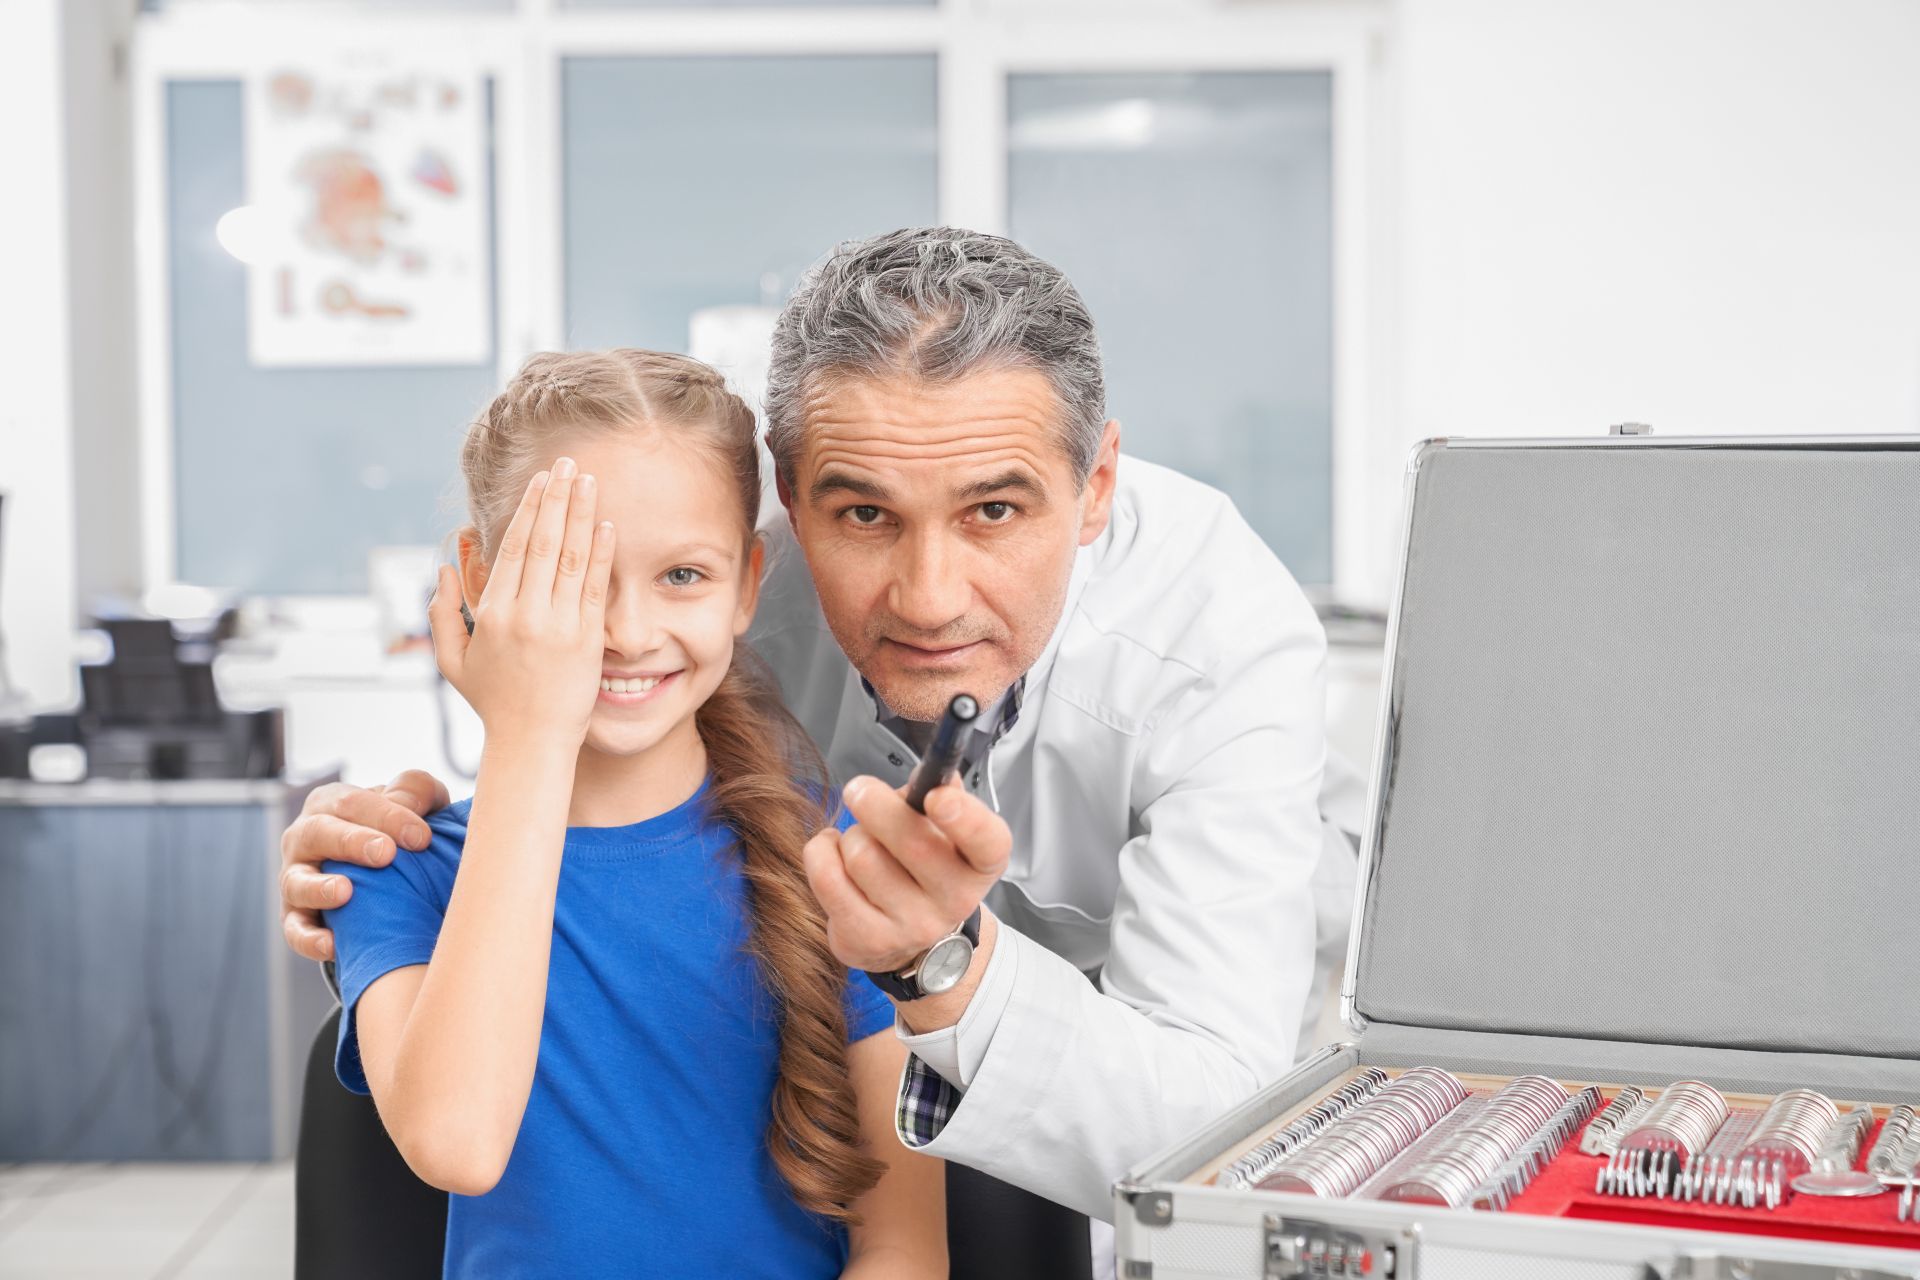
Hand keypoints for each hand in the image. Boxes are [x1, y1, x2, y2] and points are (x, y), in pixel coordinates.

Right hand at [280, 770, 448, 961]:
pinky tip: (334, 944)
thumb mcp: (416, 803)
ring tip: (346, 891)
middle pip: (318, 833)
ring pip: (297, 882)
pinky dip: (310, 938)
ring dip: (319, 888)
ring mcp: (295, 878)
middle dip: (351, 842)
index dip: (387, 816)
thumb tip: (407, 804)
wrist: (389, 872)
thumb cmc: (401, 829)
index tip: (422, 837)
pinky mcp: (296, 917)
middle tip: (386, 854)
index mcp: (331, 803)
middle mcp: (304, 837)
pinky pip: (295, 930)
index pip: (352, 803)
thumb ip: (414, 790)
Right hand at [429, 458, 614, 746]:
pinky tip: (607, 525)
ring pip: (571, 558)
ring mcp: (560, 627)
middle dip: (557, 499)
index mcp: (493, 614)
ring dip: (582, 515)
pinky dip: (601, 554)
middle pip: (544, 542)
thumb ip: (441, 614)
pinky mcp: (588, 641)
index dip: (529, 510)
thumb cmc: (493, 702)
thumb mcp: (453, 661)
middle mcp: (526, 615)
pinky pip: (595, 588)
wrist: (532, 743)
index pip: (513, 548)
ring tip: (589, 481)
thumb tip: (442, 568)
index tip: (541, 480)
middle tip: (568, 464)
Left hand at [802, 778, 1011, 973]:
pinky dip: (821, 852)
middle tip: (860, 789)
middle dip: (875, 802)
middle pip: (911, 841)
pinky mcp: (866, 941)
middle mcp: (955, 901)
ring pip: (862, 854)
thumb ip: (941, 794)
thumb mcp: (946, 831)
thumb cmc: (926, 867)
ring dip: (850, 835)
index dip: (964, 817)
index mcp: (981, 865)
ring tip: (859, 841)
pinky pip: (827, 877)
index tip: (936, 796)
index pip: (987, 843)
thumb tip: (928, 775)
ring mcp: (911, 927)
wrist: (913, 939)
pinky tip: (834, 853)